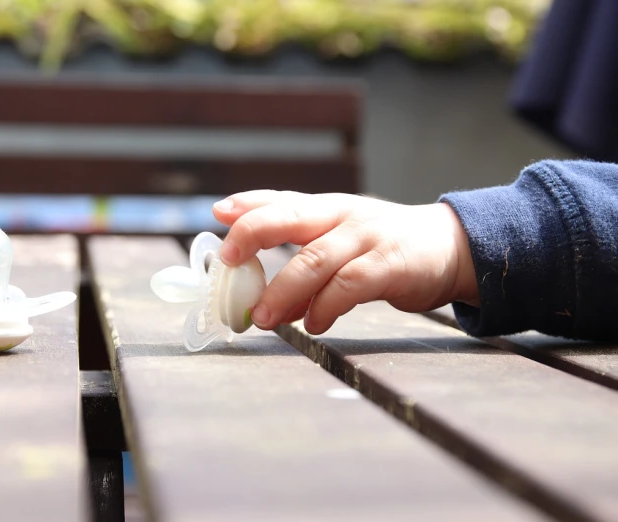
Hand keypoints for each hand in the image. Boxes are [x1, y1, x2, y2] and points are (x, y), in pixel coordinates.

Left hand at [213, 190, 477, 333]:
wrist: (453, 249)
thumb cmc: (387, 250)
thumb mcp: (343, 247)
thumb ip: (305, 270)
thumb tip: (268, 305)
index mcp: (327, 209)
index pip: (281, 200)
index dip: (248, 204)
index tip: (216, 212)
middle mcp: (342, 215)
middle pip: (290, 217)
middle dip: (253, 234)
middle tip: (228, 262)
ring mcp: (366, 237)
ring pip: (314, 259)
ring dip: (283, 290)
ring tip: (263, 319)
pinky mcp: (390, 263)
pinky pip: (349, 285)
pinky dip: (325, 306)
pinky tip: (313, 324)